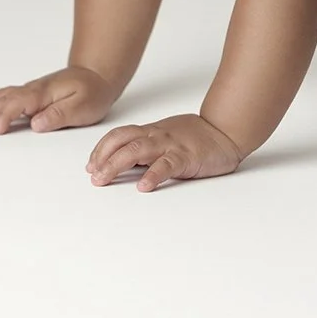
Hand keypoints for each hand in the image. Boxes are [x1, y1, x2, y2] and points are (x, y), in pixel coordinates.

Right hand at [0, 66, 119, 134]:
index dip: (5, 117)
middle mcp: (32, 90)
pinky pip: (2, 98)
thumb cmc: (92, 92)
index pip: (18, 104)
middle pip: (2, 101)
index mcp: (43, 93)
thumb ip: (60, 114)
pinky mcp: (28, 95)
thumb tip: (37, 123)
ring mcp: (28, 91)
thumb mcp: (83, 105)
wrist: (97, 75)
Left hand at [85, 113, 243, 191]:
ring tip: (103, 179)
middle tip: (93, 177)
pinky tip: (143, 186)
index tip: (90, 165)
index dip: (101, 149)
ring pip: (136, 150)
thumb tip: (122, 162)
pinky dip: (152, 175)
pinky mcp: (186, 157)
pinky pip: (166, 165)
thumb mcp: (166, 138)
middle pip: (122, 142)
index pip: (118, 136)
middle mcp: (156, 136)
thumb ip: (146, 147)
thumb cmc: (196, 137)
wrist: (226, 130)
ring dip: (116, 165)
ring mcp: (170, 145)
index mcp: (151, 132)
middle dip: (102, 159)